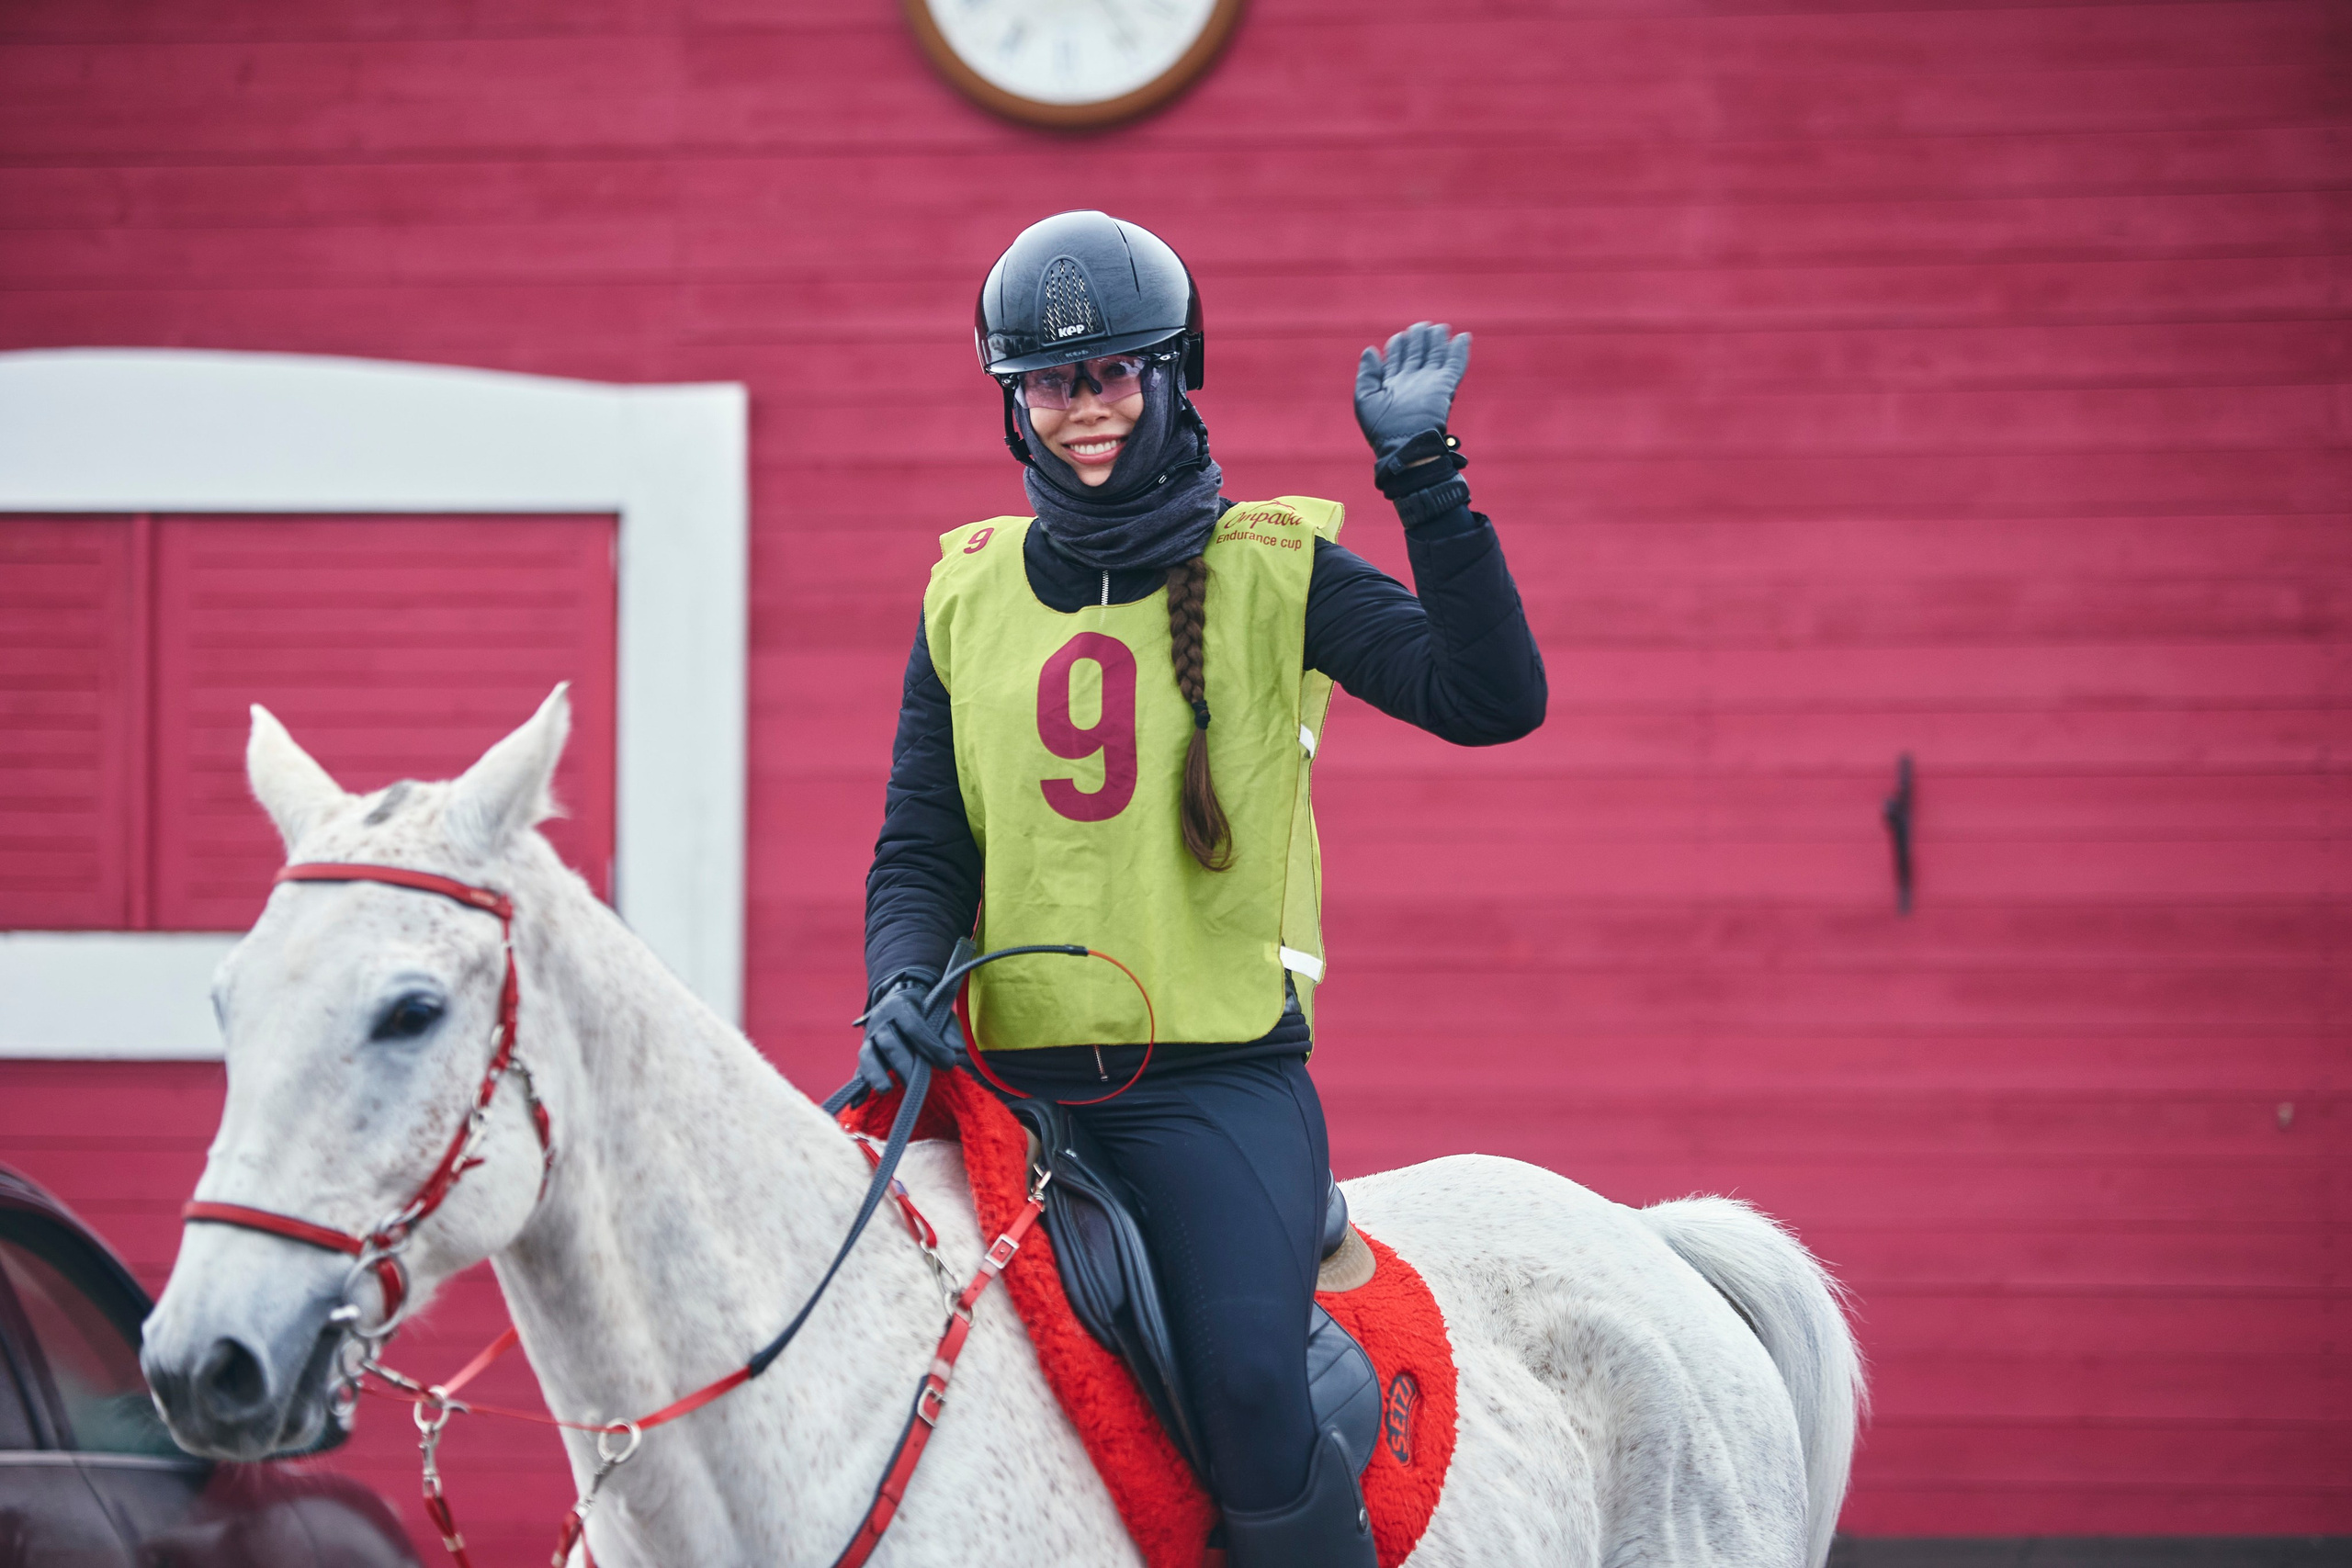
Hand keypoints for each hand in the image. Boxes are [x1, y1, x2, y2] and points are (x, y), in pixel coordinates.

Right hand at [854, 974, 966, 1098]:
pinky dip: (858, 1086)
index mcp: (900, 1006)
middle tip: (921, 1083)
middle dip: (906, 1064)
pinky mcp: (865, 1055)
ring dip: (876, 1073)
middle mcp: (880, 1021)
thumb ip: (950, 1031)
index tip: (949, 1063)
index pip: (914, 1026)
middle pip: (890, 1043)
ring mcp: (869, 1038)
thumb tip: (957, 1050)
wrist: (898, 1001)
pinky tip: (858, 1102)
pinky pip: (859, 1070)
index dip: (931, 1045)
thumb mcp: (940, 1014)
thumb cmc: (924, 1012)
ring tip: (886, 1089)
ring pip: (868, 1055)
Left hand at [1354, 321, 1471, 460]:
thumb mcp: (1365, 399)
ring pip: (1436, 355)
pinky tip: (1463, 337)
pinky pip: (1455, 365)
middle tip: (1422, 326)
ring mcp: (1430, 383)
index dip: (1399, 344)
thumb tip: (1370, 350)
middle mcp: (1413, 381)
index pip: (1398, 357)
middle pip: (1418, 353)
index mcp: (1393, 384)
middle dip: (1420, 338)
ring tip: (1439, 328)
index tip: (1400, 337)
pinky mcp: (1444, 387)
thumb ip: (1367, 374)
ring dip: (1438, 340)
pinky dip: (1460, 351)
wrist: (1404, 444)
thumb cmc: (1381, 428)